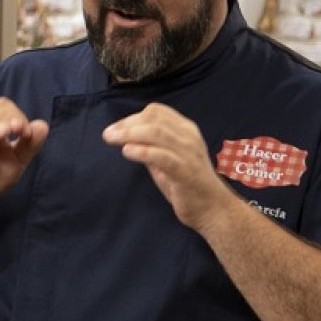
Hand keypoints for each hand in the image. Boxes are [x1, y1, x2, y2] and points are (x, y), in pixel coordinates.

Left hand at [101, 103, 235, 231]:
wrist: (213, 209)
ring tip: (112, 140)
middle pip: (154, 119)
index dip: (132, 117)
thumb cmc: (187, 185)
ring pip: (157, 133)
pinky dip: (141, 151)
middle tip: (108, 134)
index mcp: (186, 130)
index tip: (115, 128)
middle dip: (126, 124)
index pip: (157, 111)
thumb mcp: (167, 161)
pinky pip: (161, 156)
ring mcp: (189, 153)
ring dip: (129, 134)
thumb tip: (127, 139)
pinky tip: (127, 152)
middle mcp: (189, 137)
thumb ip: (151, 148)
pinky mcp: (185, 170)